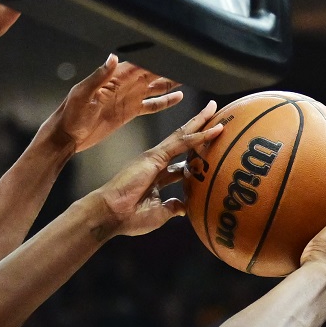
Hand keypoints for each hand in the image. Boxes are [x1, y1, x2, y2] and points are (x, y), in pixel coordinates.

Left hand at [47, 55, 182, 153]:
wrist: (67, 136)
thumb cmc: (70, 114)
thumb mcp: (83, 94)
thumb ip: (98, 76)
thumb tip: (112, 58)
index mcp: (115, 77)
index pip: (142, 63)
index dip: (159, 57)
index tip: (176, 51)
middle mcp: (125, 84)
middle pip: (153, 71)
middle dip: (171, 66)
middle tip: (192, 59)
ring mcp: (128, 98)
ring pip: (156, 86)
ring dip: (172, 81)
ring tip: (191, 73)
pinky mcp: (129, 112)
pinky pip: (151, 105)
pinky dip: (165, 101)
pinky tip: (178, 97)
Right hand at [91, 102, 221, 237]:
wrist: (111, 214)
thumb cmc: (129, 217)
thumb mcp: (158, 214)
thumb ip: (171, 207)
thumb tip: (184, 208)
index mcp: (156, 178)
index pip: (179, 166)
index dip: (194, 160)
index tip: (209, 155)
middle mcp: (156, 164)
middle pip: (182, 144)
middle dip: (197, 130)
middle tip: (215, 117)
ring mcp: (155, 157)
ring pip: (183, 136)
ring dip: (200, 123)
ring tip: (214, 109)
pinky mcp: (155, 155)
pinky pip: (181, 143)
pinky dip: (198, 136)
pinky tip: (214, 129)